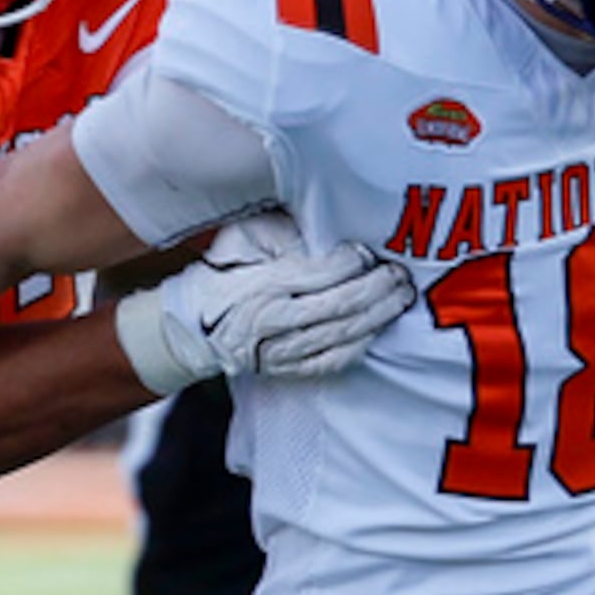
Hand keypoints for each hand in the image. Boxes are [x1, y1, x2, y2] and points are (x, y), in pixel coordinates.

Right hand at [116, 221, 412, 393]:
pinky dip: (359, 346)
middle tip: (399, 275)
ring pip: (340, 336)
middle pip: (336, 306)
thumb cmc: (224, 269)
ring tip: (400, 298)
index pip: (315, 273)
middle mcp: (270, 320)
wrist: (194, 324)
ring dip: (377, 317)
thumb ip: (279, 231)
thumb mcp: (242, 237)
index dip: (348, 263)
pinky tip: (378, 329)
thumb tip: (318, 225)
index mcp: (259, 283)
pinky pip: (330, 362)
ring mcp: (279, 350)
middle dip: (376, 290)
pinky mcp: (286, 369)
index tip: (368, 251)